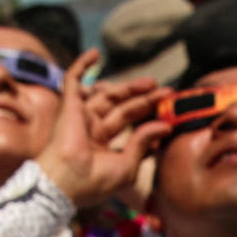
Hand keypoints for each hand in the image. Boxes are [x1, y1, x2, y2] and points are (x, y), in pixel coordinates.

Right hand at [38, 53, 159, 206]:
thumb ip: (143, 142)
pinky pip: (72, 80)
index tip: (169, 117)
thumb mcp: (128, 166)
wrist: (66, 182)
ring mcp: (80, 117)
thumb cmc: (94, 182)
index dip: (149, 120)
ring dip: (128, 86)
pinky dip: (82, 66)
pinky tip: (96, 54)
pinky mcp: (69, 106)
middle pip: (123, 109)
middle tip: (166, 92)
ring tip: (150, 82)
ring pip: (107, 95)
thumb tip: (164, 126)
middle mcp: (92, 130)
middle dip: (145, 100)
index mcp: (104, 147)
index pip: (130, 128)